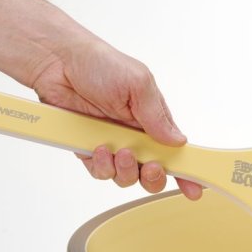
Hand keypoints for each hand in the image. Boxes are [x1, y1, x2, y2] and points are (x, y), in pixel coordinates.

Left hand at [30, 36, 202, 197]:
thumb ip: (157, 116)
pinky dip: (101, 166)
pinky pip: (100, 172)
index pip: (176, 151)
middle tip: (149, 166)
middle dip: (153, 177)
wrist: (58, 62)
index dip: (187, 171)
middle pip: (153, 173)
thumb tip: (178, 141)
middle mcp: (136, 136)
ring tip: (118, 151)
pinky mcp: (89, 150)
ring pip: (127, 177)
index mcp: (154, 120)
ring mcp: (113, 144)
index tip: (194, 189)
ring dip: (125, 170)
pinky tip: (97, 148)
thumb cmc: (100, 63)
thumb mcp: (139, 83)